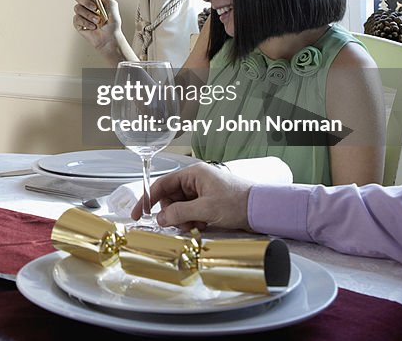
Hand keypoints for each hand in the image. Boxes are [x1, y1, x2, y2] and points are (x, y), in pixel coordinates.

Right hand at [73, 0, 124, 53]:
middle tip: (95, 8)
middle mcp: (87, 5)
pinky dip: (86, 23)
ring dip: (89, 15)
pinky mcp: (78, 23)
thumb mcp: (111, 5)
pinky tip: (92, 26)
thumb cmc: (112, 23)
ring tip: (97, 21)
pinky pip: (77, 19)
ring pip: (77, 8)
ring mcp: (81, 14)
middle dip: (87, 2)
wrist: (110, 37)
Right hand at [131, 163, 252, 230]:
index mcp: (193, 174)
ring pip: (181, 206)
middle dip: (172, 213)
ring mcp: (203, 191)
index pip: (162, 184)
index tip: (138, 214)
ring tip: (196, 226)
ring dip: (184, 219)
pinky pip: (192, 211)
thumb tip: (160, 219)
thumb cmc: (237, 203)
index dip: (148, 199)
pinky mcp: (209, 202)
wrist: (262, 210)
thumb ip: (179, 213)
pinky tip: (202, 226)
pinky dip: (193, 221)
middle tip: (180, 225)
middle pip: (170, 198)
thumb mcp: (205, 210)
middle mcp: (196, 180)